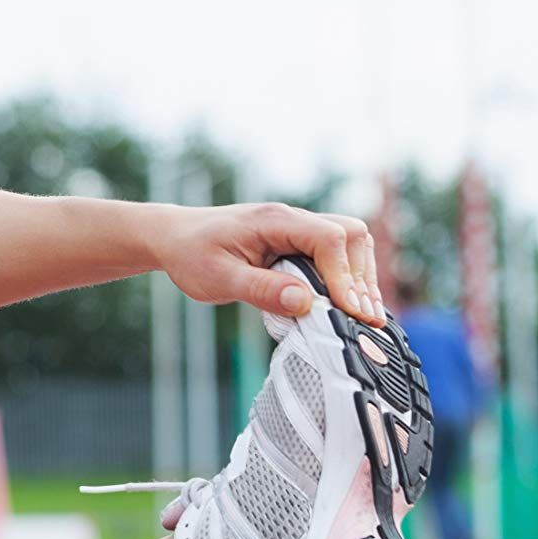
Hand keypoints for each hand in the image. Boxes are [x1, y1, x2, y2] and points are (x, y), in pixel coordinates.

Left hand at [149, 201, 385, 325]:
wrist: (173, 237)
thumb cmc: (190, 254)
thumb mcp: (218, 277)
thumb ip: (260, 290)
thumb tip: (304, 303)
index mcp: (275, 221)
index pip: (329, 239)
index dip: (345, 276)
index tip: (349, 311)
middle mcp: (292, 219)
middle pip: (351, 236)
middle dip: (361, 277)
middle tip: (364, 319)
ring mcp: (296, 229)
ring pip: (350, 243)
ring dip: (359, 278)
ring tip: (361, 315)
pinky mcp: (297, 243)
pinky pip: (335, 254)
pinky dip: (347, 277)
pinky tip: (346, 306)